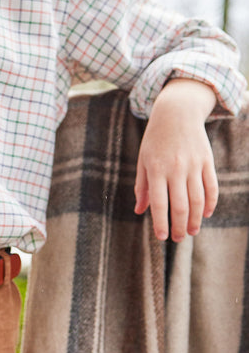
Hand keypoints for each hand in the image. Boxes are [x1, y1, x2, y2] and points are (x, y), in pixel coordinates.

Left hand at [135, 78, 217, 241]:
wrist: (177, 113)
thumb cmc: (155, 140)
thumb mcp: (143, 160)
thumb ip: (141, 187)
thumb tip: (139, 211)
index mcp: (156, 169)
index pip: (159, 202)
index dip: (161, 222)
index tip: (162, 237)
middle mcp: (176, 168)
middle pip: (180, 205)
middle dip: (180, 226)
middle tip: (178, 239)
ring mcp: (194, 165)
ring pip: (198, 200)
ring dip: (195, 220)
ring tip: (191, 232)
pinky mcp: (207, 161)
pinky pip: (211, 187)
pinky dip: (210, 203)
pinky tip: (205, 214)